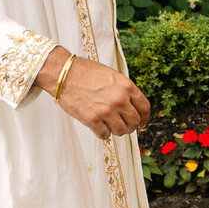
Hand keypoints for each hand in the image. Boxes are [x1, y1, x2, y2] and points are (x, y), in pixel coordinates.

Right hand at [36, 50, 150, 140]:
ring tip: (109, 124)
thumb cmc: (86, 72)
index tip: (142, 123)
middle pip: (135, 122)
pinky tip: (98, 126)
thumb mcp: (112, 76)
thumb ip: (124, 90)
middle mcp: (120, 99)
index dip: (145, 118)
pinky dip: (102, 133)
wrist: (64, 74)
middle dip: (130, 126)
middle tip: (124, 125)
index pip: (145, 107)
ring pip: (121, 131)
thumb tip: (132, 106)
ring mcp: (106, 110)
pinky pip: (105, 135)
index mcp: (127, 86)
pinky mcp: (92, 120)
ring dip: (116, 130)